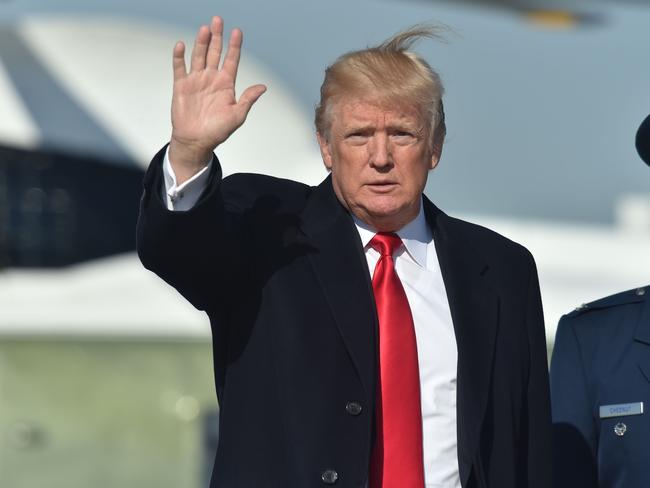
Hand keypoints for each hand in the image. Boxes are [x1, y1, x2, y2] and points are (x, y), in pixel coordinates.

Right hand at [169, 16, 266, 182]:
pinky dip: (179, 56)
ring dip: (201, 43)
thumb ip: (248, 99)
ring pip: (199, 56)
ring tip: (205, 29)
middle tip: (218, 20)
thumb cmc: (217, 131)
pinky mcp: (181, 85)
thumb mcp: (237, 116)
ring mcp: (196, 80)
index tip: (238, 32)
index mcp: (226, 84)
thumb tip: (263, 87)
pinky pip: (180, 67)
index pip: (232, 60)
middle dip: (217, 37)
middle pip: (215, 53)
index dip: (234, 46)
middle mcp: (211, 78)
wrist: (196, 141)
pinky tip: (181, 45)